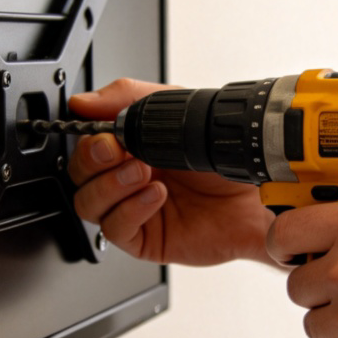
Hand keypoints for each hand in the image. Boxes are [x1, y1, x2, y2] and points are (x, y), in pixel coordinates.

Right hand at [68, 79, 274, 265]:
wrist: (259, 192)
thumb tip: (85, 101)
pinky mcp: (145, 238)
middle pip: (78, 175)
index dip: (88, 139)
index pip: (85, 144)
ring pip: (88, 204)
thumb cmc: (226, 158)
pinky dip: (129, 210)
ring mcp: (134, 209)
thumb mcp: (179, 112)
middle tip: (119, 151)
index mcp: (130, 147)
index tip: (105, 133)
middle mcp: (128, 178)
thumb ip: (130, 98)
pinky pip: (115, 230)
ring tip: (143, 172)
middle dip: (93, 161)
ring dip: (111, 185)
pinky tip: (155, 195)